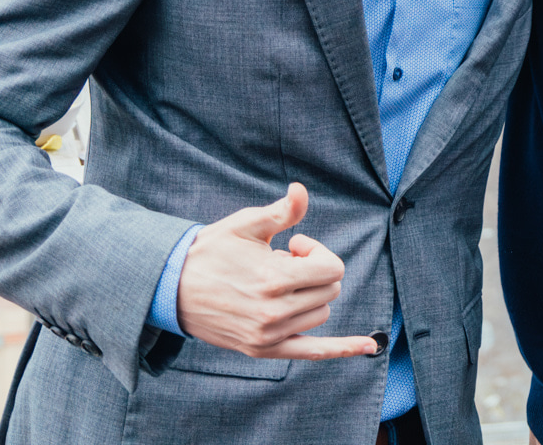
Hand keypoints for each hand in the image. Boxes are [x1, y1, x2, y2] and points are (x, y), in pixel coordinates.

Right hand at [174, 183, 377, 360]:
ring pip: (321, 314)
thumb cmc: (212, 250)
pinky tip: (370, 347)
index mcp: (274, 280)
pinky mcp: (262, 349)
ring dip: (310, 297)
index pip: (331, 268)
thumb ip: (282, 212)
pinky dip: (342, 349)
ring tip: (275, 284)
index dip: (317, 251)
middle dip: (314, 271)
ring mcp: (268, 336)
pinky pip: (313, 352)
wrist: (172, 287)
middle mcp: (274, 313)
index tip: (293, 245)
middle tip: (281, 262)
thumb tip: (301, 191)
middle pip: (330, 290)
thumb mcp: (247, 224)